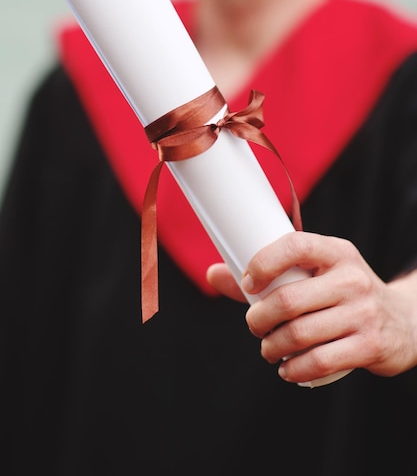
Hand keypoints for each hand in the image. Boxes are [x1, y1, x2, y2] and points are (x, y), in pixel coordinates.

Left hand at [207, 231, 416, 384]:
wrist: (401, 320)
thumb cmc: (343, 293)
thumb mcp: (316, 273)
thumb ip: (267, 275)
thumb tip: (214, 273)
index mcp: (335, 251)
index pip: (295, 245)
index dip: (264, 263)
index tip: (248, 282)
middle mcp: (351, 278)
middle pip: (289, 300)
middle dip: (258, 319)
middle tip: (254, 325)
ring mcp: (363, 312)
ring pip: (299, 335)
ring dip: (272, 348)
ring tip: (268, 349)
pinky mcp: (369, 344)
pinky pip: (319, 362)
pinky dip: (294, 370)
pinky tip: (287, 369)